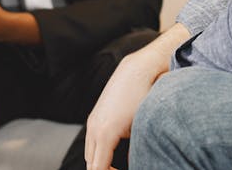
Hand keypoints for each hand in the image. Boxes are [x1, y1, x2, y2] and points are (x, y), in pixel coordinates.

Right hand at [85, 24, 190, 169]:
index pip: (98, 169)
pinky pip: (91, 142)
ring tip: (116, 167)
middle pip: (91, 164)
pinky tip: (113, 153)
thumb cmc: (142, 98)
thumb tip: (134, 163)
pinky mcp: (95, 117)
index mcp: (105, 134)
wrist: (136, 72)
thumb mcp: (141, 129)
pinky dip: (98, 152)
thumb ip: (135, 151)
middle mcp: (94, 128)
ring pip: (89, 154)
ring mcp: (92, 122)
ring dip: (99, 162)